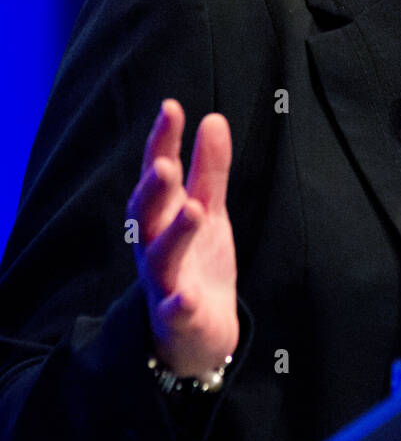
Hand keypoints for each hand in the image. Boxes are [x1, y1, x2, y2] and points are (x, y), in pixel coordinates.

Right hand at [128, 99, 238, 378]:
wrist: (196, 331)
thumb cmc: (197, 261)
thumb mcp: (208, 210)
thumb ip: (208, 169)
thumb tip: (213, 119)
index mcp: (162, 215)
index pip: (158, 173)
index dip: (162, 142)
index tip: (171, 108)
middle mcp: (153, 245)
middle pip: (147, 214)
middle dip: (154, 189)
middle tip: (166, 164)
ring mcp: (164, 282)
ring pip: (160, 257)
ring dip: (174, 234)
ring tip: (193, 210)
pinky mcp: (177, 317)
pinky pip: (174, 310)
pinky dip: (179, 303)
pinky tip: (187, 296)